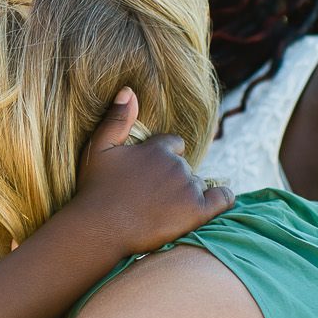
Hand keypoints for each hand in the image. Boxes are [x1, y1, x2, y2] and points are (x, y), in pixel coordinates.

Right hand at [73, 89, 233, 254]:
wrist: (99, 229)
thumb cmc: (94, 190)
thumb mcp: (98, 149)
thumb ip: (117, 119)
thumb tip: (129, 89)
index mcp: (157, 148)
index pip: (174, 146)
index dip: (163, 159)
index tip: (149, 177)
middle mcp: (176, 164)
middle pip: (186, 169)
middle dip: (173, 180)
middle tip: (151, 200)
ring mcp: (188, 187)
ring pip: (198, 185)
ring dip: (186, 194)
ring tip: (163, 212)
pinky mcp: (197, 210)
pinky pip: (223, 198)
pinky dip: (220, 200)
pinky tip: (206, 207)